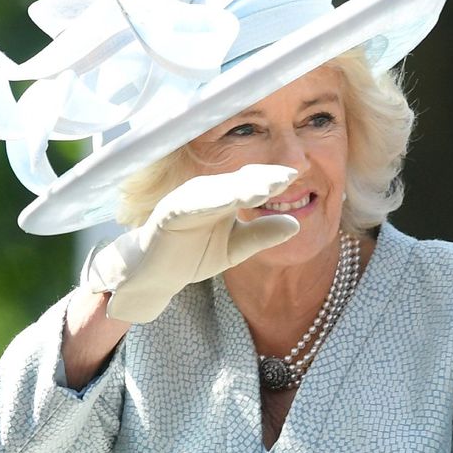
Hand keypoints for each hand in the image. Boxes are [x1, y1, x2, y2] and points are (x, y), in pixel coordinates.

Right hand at [80, 164, 301, 323]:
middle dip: (262, 177)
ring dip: (240, 187)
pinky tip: (227, 202)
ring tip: (265, 188)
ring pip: (217, 190)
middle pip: (238, 180)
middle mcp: (206, 191)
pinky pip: (190, 204)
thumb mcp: (235, 248)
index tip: (296, 175)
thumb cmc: (192, 255)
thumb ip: (261, 235)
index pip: (251, 181)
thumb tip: (296, 223)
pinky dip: (208, 202)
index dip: (272, 178)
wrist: (155, 277)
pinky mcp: (169, 212)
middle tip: (287, 175)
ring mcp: (186, 199)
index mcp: (223, 195)